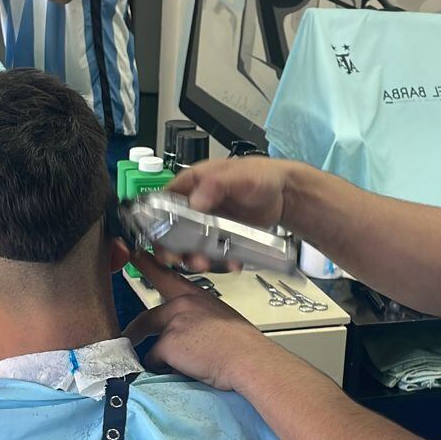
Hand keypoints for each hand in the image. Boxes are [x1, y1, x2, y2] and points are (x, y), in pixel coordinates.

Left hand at [123, 255, 274, 389]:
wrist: (248, 359)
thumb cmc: (243, 345)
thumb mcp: (221, 319)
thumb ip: (199, 320)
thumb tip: (190, 336)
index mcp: (196, 296)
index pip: (165, 276)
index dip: (146, 265)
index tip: (134, 255)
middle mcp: (181, 305)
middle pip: (146, 318)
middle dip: (136, 333)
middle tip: (132, 340)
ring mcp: (173, 322)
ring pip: (153, 345)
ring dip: (163, 357)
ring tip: (186, 364)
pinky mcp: (167, 343)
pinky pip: (156, 362)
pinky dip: (167, 370)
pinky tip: (187, 369)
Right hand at [154, 156, 293, 272]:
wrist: (284, 195)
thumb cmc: (260, 176)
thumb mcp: (238, 175)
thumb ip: (216, 184)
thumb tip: (195, 201)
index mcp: (192, 185)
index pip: (162, 203)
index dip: (156, 222)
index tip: (159, 239)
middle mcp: (195, 206)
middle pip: (172, 230)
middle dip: (173, 248)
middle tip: (180, 259)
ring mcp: (208, 225)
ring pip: (191, 246)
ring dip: (195, 258)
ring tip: (205, 264)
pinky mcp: (221, 239)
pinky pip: (214, 254)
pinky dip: (220, 262)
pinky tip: (231, 263)